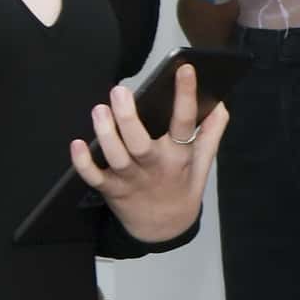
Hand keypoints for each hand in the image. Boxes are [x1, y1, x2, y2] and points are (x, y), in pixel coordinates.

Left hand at [70, 61, 228, 242]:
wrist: (163, 230)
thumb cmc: (181, 188)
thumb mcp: (202, 165)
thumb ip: (211, 135)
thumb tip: (221, 105)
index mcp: (179, 156)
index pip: (185, 123)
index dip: (186, 95)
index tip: (184, 69)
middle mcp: (155, 167)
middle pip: (141, 143)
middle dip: (129, 117)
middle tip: (120, 90)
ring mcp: (131, 179)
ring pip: (117, 158)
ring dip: (106, 135)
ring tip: (99, 110)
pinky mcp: (112, 189)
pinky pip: (94, 177)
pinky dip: (83, 164)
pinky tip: (78, 144)